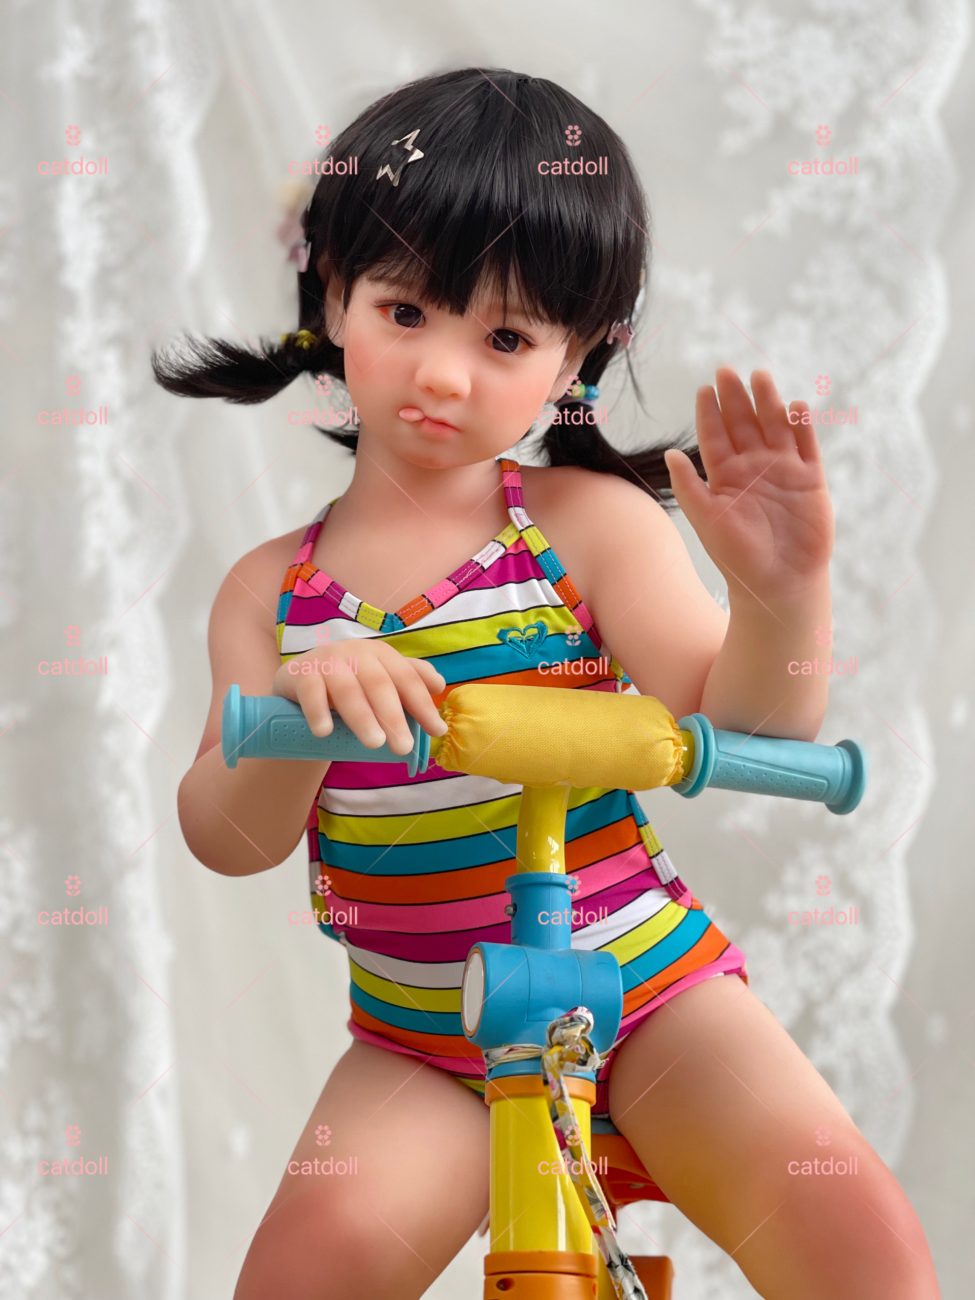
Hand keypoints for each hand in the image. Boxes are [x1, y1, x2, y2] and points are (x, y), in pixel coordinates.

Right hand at [272, 640, 448, 753]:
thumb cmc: (349, 683)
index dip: (423, 704)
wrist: (299, 679)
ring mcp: (327, 661)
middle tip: (404, 747)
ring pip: (347, 690)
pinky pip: (310, 692)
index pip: (407, 678)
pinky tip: (324, 732)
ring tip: (374, 743)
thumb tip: (439, 685)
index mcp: (380, 654)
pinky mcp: (300, 673)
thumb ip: (408, 680)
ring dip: (362, 717)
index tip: (437, 730)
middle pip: (379, 685)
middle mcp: (356, 652)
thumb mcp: (378, 679)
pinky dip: (318, 712)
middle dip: (394, 716)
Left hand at [664, 368, 834, 604]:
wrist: (779, 583)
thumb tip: (669, 453)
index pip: (715, 436)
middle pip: (744, 424)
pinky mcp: (809, 480)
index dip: (710, 412)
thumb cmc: (739, 557)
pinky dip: (803, 426)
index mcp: (725, 477)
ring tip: (760, 377)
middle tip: (728, 371)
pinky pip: (806, 446)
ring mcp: (783, 471)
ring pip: (775, 427)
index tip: (704, 388)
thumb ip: (689, 486)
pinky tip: (796, 406)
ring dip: (768, 403)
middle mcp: (753, 468)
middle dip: (736, 398)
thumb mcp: (707, 520)